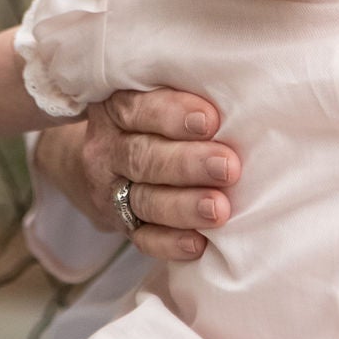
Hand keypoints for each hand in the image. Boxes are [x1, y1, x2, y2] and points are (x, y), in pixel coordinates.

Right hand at [37, 89, 239, 263]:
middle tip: (227, 168)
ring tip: (218, 209)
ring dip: (183, 207)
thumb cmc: (150, 123)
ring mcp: (111, 191)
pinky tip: (198, 244)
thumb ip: (186, 94)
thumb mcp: (153, 97)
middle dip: (188, 164)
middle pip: (144, 157)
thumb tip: (244, 95)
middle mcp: (108, 150)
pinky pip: (143, 238)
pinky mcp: (121, 225)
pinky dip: (170, 243)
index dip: (173, 114)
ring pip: (145, 200)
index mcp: (116, 110)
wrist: (94, 165)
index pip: (138, 109)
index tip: (210, 121)